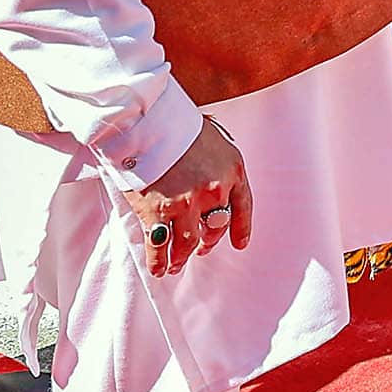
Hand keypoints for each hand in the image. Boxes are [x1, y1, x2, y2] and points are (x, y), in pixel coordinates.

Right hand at [122, 114, 251, 278]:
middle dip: (208, 243)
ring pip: (188, 243)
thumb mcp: (214, 138)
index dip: (241, 228)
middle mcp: (214, 191)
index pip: (243, 207)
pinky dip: (158, 261)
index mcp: (233, 170)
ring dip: (182, 258)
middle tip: (200, 250)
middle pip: (216, 228)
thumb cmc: (179, 125)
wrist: (148, 122)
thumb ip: (218, 162)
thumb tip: (216, 176)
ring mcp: (185, 203)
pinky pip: (160, 246)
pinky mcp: (157, 212)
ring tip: (176, 266)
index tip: (239, 244)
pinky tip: (158, 269)